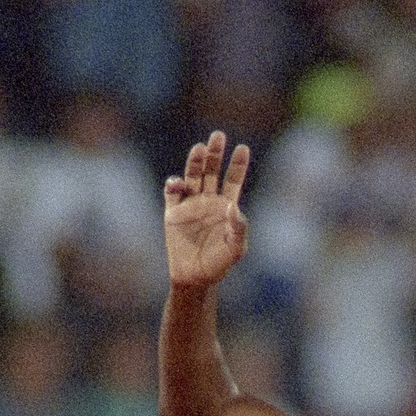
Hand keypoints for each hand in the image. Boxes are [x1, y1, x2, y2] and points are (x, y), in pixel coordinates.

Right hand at [163, 132, 251, 288]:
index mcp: (225, 206)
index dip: (237, 164)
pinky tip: (179, 182)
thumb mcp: (236, 249)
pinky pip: (172, 193)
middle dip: (216, 154)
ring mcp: (189, 205)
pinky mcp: (172, 213)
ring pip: (192, 176)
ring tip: (200, 149)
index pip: (233, 179)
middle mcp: (207, 201)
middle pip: (212, 171)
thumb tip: (233, 206)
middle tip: (218, 136)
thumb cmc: (219, 265)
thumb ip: (239, 228)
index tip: (242, 148)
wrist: (195, 279)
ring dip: (195, 162)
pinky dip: (174, 185)